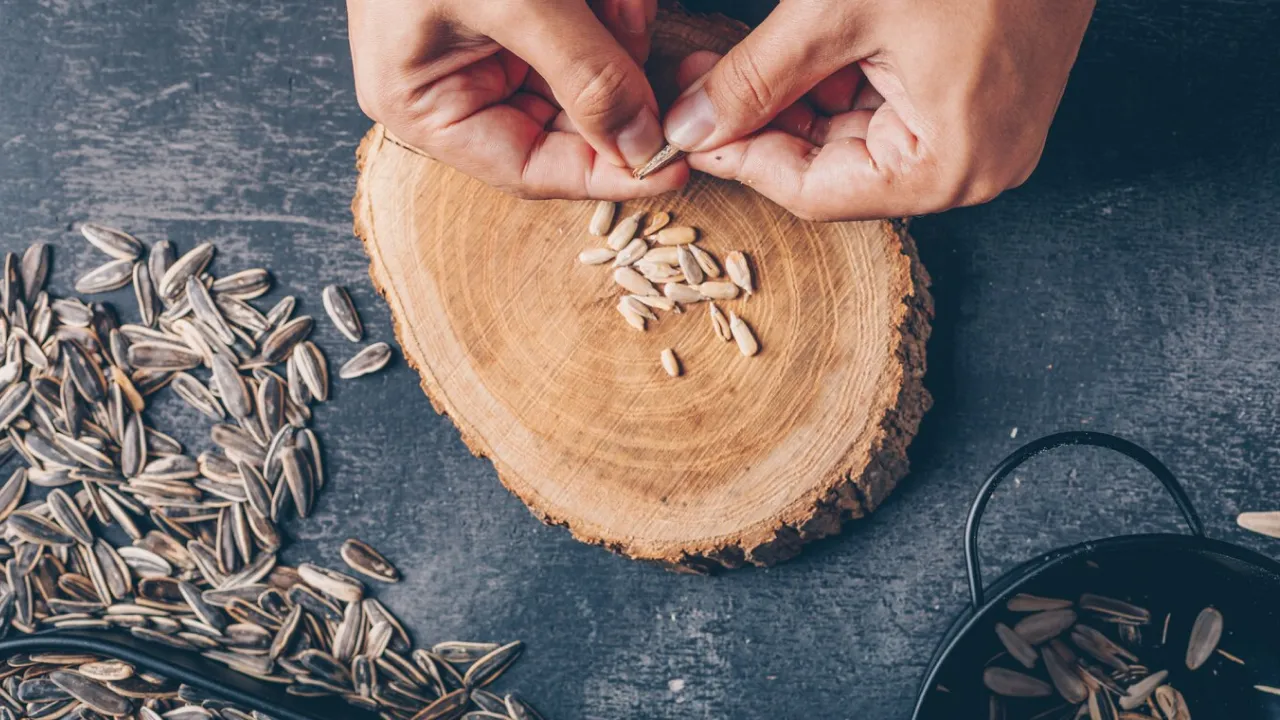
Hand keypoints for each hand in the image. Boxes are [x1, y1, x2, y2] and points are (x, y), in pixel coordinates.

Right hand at [347, 0, 686, 199]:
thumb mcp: (514, 0)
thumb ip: (584, 76)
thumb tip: (642, 148)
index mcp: (426, 106)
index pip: (528, 167)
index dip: (603, 170)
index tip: (673, 165)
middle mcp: (456, 85)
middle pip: (567, 120)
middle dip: (618, 80)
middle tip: (658, 50)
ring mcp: (493, 44)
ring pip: (588, 70)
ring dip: (619, 30)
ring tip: (620, 0)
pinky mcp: (527, 9)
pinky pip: (588, 27)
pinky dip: (613, 7)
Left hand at [661, 0, 1095, 219]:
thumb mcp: (838, 10)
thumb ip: (757, 75)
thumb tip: (693, 124)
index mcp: (949, 168)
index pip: (814, 192)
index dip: (741, 159)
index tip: (685, 128)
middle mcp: (974, 168)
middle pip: (833, 169)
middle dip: (763, 124)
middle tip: (698, 85)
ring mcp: (983, 134)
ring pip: (854, 136)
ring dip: (795, 100)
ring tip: (736, 59)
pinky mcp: (981, 97)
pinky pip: (889, 106)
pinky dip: (838, 80)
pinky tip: (798, 49)